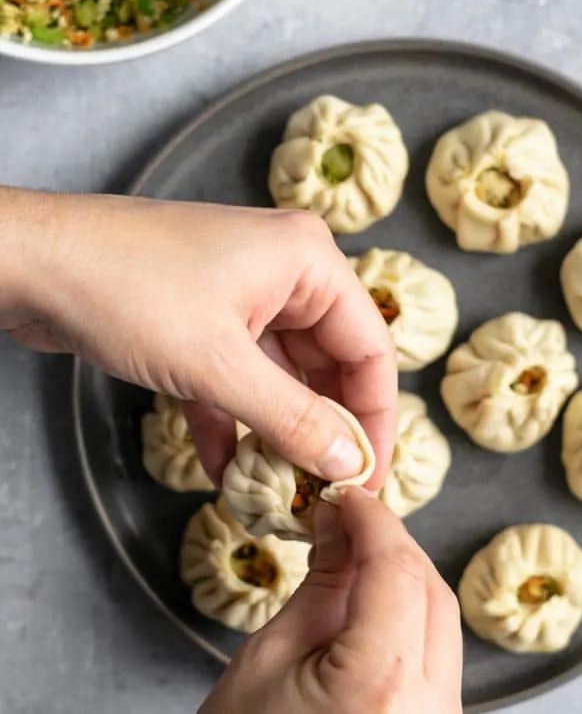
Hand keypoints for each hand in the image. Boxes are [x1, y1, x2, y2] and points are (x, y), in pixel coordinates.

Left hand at [0, 189, 395, 486]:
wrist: (32, 262)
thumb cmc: (129, 289)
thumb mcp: (219, 365)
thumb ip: (292, 419)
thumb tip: (348, 464)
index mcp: (307, 261)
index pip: (370, 347)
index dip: (373, 419)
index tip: (367, 480)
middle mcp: (283, 272)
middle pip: (327, 364)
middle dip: (321, 431)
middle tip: (319, 494)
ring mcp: (240, 294)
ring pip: (279, 375)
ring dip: (274, 432)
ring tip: (274, 493)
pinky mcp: (201, 318)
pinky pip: (235, 377)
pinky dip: (233, 420)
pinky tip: (226, 470)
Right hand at [200, 488, 462, 713]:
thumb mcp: (269, 659)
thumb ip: (321, 585)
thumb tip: (339, 521)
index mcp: (381, 686)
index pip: (398, 569)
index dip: (374, 519)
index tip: (348, 493)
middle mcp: (429, 709)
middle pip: (432, 593)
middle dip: (393, 545)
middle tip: (349, 518)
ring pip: (441, 624)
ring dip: (404, 579)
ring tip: (355, 556)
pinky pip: (436, 658)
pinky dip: (408, 618)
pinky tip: (372, 605)